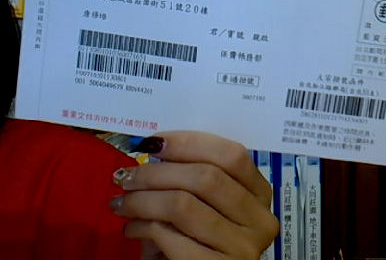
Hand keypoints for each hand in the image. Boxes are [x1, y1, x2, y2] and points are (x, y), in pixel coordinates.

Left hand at [110, 131, 278, 259]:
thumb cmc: (198, 237)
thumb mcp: (205, 204)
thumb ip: (193, 175)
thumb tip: (155, 147)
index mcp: (259, 193)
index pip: (232, 155)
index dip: (189, 143)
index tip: (152, 142)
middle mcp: (259, 219)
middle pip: (206, 177)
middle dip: (157, 172)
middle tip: (127, 176)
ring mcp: (243, 248)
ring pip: (184, 205)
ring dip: (143, 199)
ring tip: (122, 202)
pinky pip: (172, 237)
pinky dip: (145, 227)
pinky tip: (132, 227)